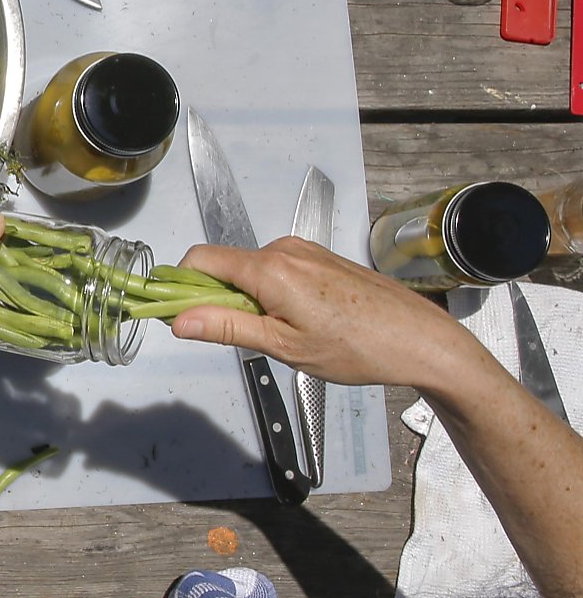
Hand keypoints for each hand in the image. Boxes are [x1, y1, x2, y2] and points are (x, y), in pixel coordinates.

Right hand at [171, 237, 489, 388]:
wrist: (422, 340)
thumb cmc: (356, 348)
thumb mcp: (284, 347)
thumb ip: (227, 328)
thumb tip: (177, 320)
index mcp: (269, 268)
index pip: (200, 259)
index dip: (181, 286)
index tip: (182, 317)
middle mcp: (284, 249)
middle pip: (225, 266)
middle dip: (219, 299)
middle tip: (248, 338)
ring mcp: (305, 251)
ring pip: (252, 271)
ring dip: (249, 299)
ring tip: (285, 334)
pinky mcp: (321, 258)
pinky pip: (277, 270)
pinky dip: (273, 294)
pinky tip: (303, 322)